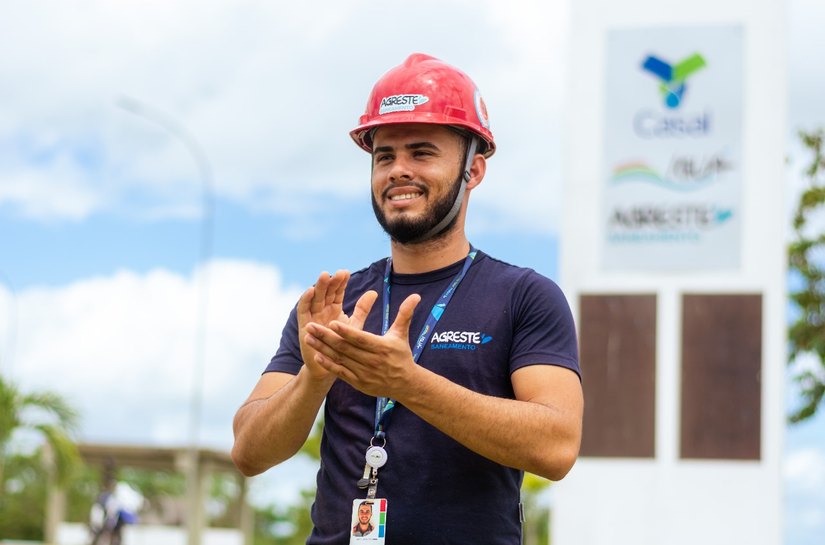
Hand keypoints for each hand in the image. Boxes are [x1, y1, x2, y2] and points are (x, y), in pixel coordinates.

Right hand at [297, 270, 376, 381]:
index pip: (337, 292)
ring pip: (315, 298)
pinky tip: (310, 290)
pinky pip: (303, 310)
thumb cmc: (344, 346)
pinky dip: (305, 300)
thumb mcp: (355, 325)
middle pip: (326, 292)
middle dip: (331, 282)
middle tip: (338, 272)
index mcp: (334, 308)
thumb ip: (362, 309)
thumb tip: (374, 292)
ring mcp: (312, 317)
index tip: (346, 273)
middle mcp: (322, 310)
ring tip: (325, 275)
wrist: (331, 367)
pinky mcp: (304, 326)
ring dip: (318, 286)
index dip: (341, 283)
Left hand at [304, 293, 420, 398]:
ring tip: (307, 337)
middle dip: (326, 337)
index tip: (331, 322)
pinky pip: (340, 373)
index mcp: (381, 347)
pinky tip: (316, 355)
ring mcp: (363, 373)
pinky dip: (328, 364)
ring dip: (322, 348)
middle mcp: (371, 361)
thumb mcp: (402, 334)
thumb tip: (416, 295)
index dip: (346, 331)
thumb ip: (405, 314)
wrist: (405, 384)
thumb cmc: (402, 355)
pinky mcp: (358, 382)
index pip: (361, 338)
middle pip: (345, 348)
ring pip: (339, 359)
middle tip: (310, 326)